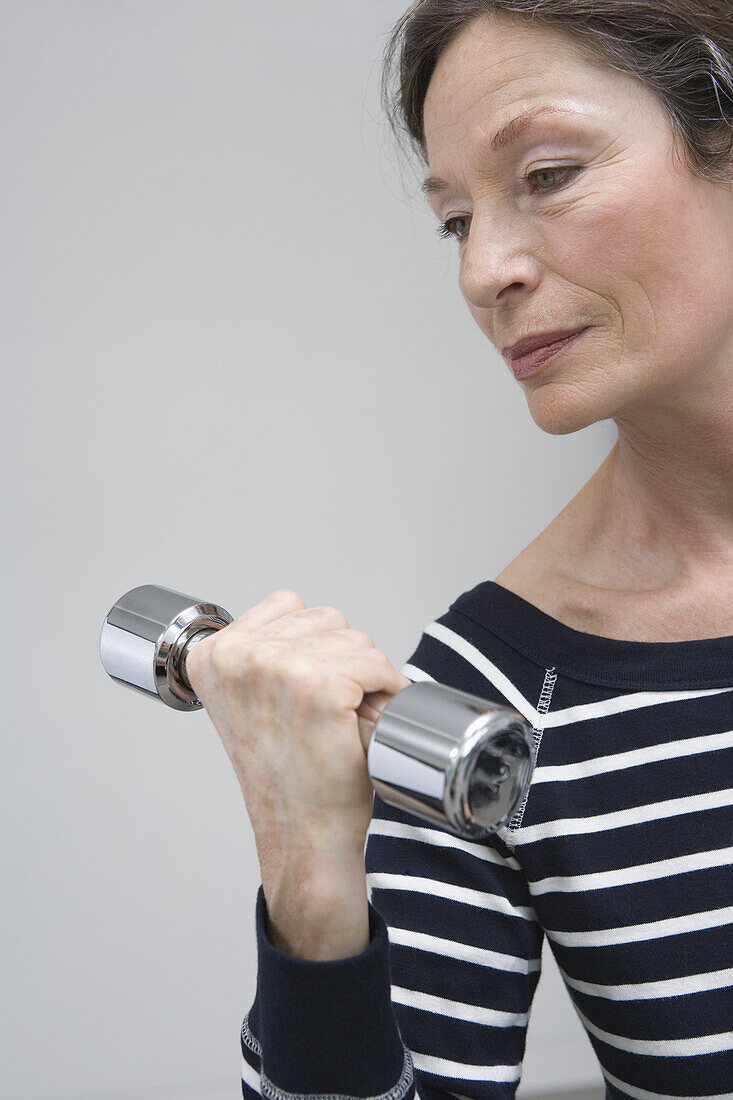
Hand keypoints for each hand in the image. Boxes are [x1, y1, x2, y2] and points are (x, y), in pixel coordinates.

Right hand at [184, 589, 411, 880]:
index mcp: (212, 655)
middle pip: (325, 618)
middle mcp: (239, 656)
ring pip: (355, 638)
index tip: (306, 687)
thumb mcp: (247, 701)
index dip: (311, 644)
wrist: (301, 832)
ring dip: (365, 674)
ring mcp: (280, 668)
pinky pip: (375, 664)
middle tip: (330, 708)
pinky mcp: (322, 687)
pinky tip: (368, 718)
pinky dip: (387, 687)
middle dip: (341, 658)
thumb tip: (313, 621)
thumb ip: (259, 655)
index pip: (286, 604)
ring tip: (345, 717)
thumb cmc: (284, 773)